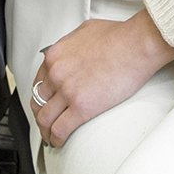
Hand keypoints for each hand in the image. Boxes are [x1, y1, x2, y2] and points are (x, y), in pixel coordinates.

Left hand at [31, 11, 173, 148]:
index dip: (40, 97)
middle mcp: (56, 73)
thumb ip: (71, 45)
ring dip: (46, 131)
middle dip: (41, 115)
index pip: (37, 83)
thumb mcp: (84, 31)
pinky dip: (56, 139)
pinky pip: (60, 129)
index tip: (45, 104)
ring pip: (45, 119)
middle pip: (38, 102)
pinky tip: (59, 142)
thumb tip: (70, 53)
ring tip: (51, 137)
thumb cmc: (118, 36)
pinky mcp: (82, 107)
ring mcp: (67, 91)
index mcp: (55, 56)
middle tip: (46, 122)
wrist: (136, 45)